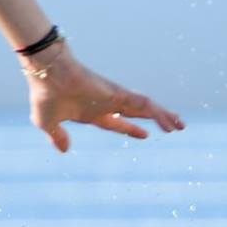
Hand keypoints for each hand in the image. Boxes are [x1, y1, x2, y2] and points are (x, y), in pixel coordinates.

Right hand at [23, 44, 183, 152]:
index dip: (129, 128)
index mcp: (91, 112)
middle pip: (136, 113)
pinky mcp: (119, 94)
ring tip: (180, 126)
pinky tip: (171, 122)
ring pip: (145, 109)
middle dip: (153, 120)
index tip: (145, 134)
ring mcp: (114, 98)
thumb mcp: (47, 122)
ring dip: (163, 117)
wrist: (47, 75)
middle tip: (171, 127)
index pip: (116, 122)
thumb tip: (64, 150)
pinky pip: (145, 106)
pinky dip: (159, 114)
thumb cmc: (45, 95)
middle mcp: (105, 104)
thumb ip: (56, 136)